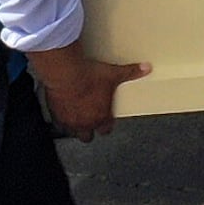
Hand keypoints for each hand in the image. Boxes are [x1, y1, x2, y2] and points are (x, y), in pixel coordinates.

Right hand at [30, 40, 146, 138]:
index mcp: (101, 116)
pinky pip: (58, 125)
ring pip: (72, 133)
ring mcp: (70, 121)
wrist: (67, 74)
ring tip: (74, 118)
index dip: (106, 124)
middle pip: (88, 136)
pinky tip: (60, 113)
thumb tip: (146, 68)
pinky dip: (59, 120)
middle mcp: (85, 123)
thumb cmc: (89, 76)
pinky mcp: (57, 116)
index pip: (106, 129)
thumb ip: (130, 72)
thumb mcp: (113, 73)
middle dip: (89, 130)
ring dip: (74, 127)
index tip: (105, 118)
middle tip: (89, 119)